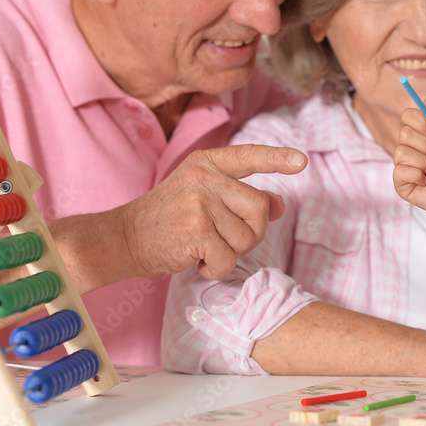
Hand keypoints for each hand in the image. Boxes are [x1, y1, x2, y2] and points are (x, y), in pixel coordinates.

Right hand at [120, 144, 306, 279]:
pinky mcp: (196, 230)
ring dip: (232, 254)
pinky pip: (229, 259)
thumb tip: (279, 204)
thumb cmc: (168, 220)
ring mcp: (200, 202)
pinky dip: (217, 270)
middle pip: (259, 207)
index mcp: (207, 163)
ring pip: (247, 238)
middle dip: (251, 233)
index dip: (278, 158)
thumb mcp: (202, 197)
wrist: (123, 238)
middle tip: (224, 240)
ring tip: (205, 249)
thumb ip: (239, 197)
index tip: (301, 162)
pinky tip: (197, 262)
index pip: (248, 155)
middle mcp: (204, 176)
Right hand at [393, 99, 425, 221]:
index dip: (420, 122)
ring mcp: (405, 165)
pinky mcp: (402, 183)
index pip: (407, 115)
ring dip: (424, 162)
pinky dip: (418, 175)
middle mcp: (411, 147)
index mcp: (423, 133)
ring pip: (401, 152)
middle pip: (404, 132)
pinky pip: (400, 171)